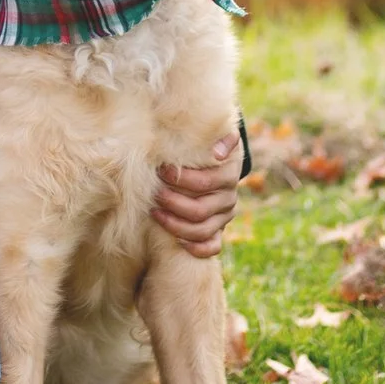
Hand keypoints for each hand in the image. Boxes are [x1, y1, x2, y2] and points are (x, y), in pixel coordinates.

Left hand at [153, 131, 245, 256]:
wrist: (217, 162)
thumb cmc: (207, 147)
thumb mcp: (215, 135)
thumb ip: (220, 137)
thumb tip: (217, 152)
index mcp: (229, 176)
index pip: (205, 183)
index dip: (181, 179)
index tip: (161, 171)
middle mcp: (229, 199)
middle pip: (201, 210)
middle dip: (173, 203)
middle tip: (155, 195)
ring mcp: (224, 217)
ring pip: (203, 230)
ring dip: (176, 225)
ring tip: (155, 213)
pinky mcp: (218, 231)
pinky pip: (212, 247)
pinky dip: (196, 248)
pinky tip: (177, 242)